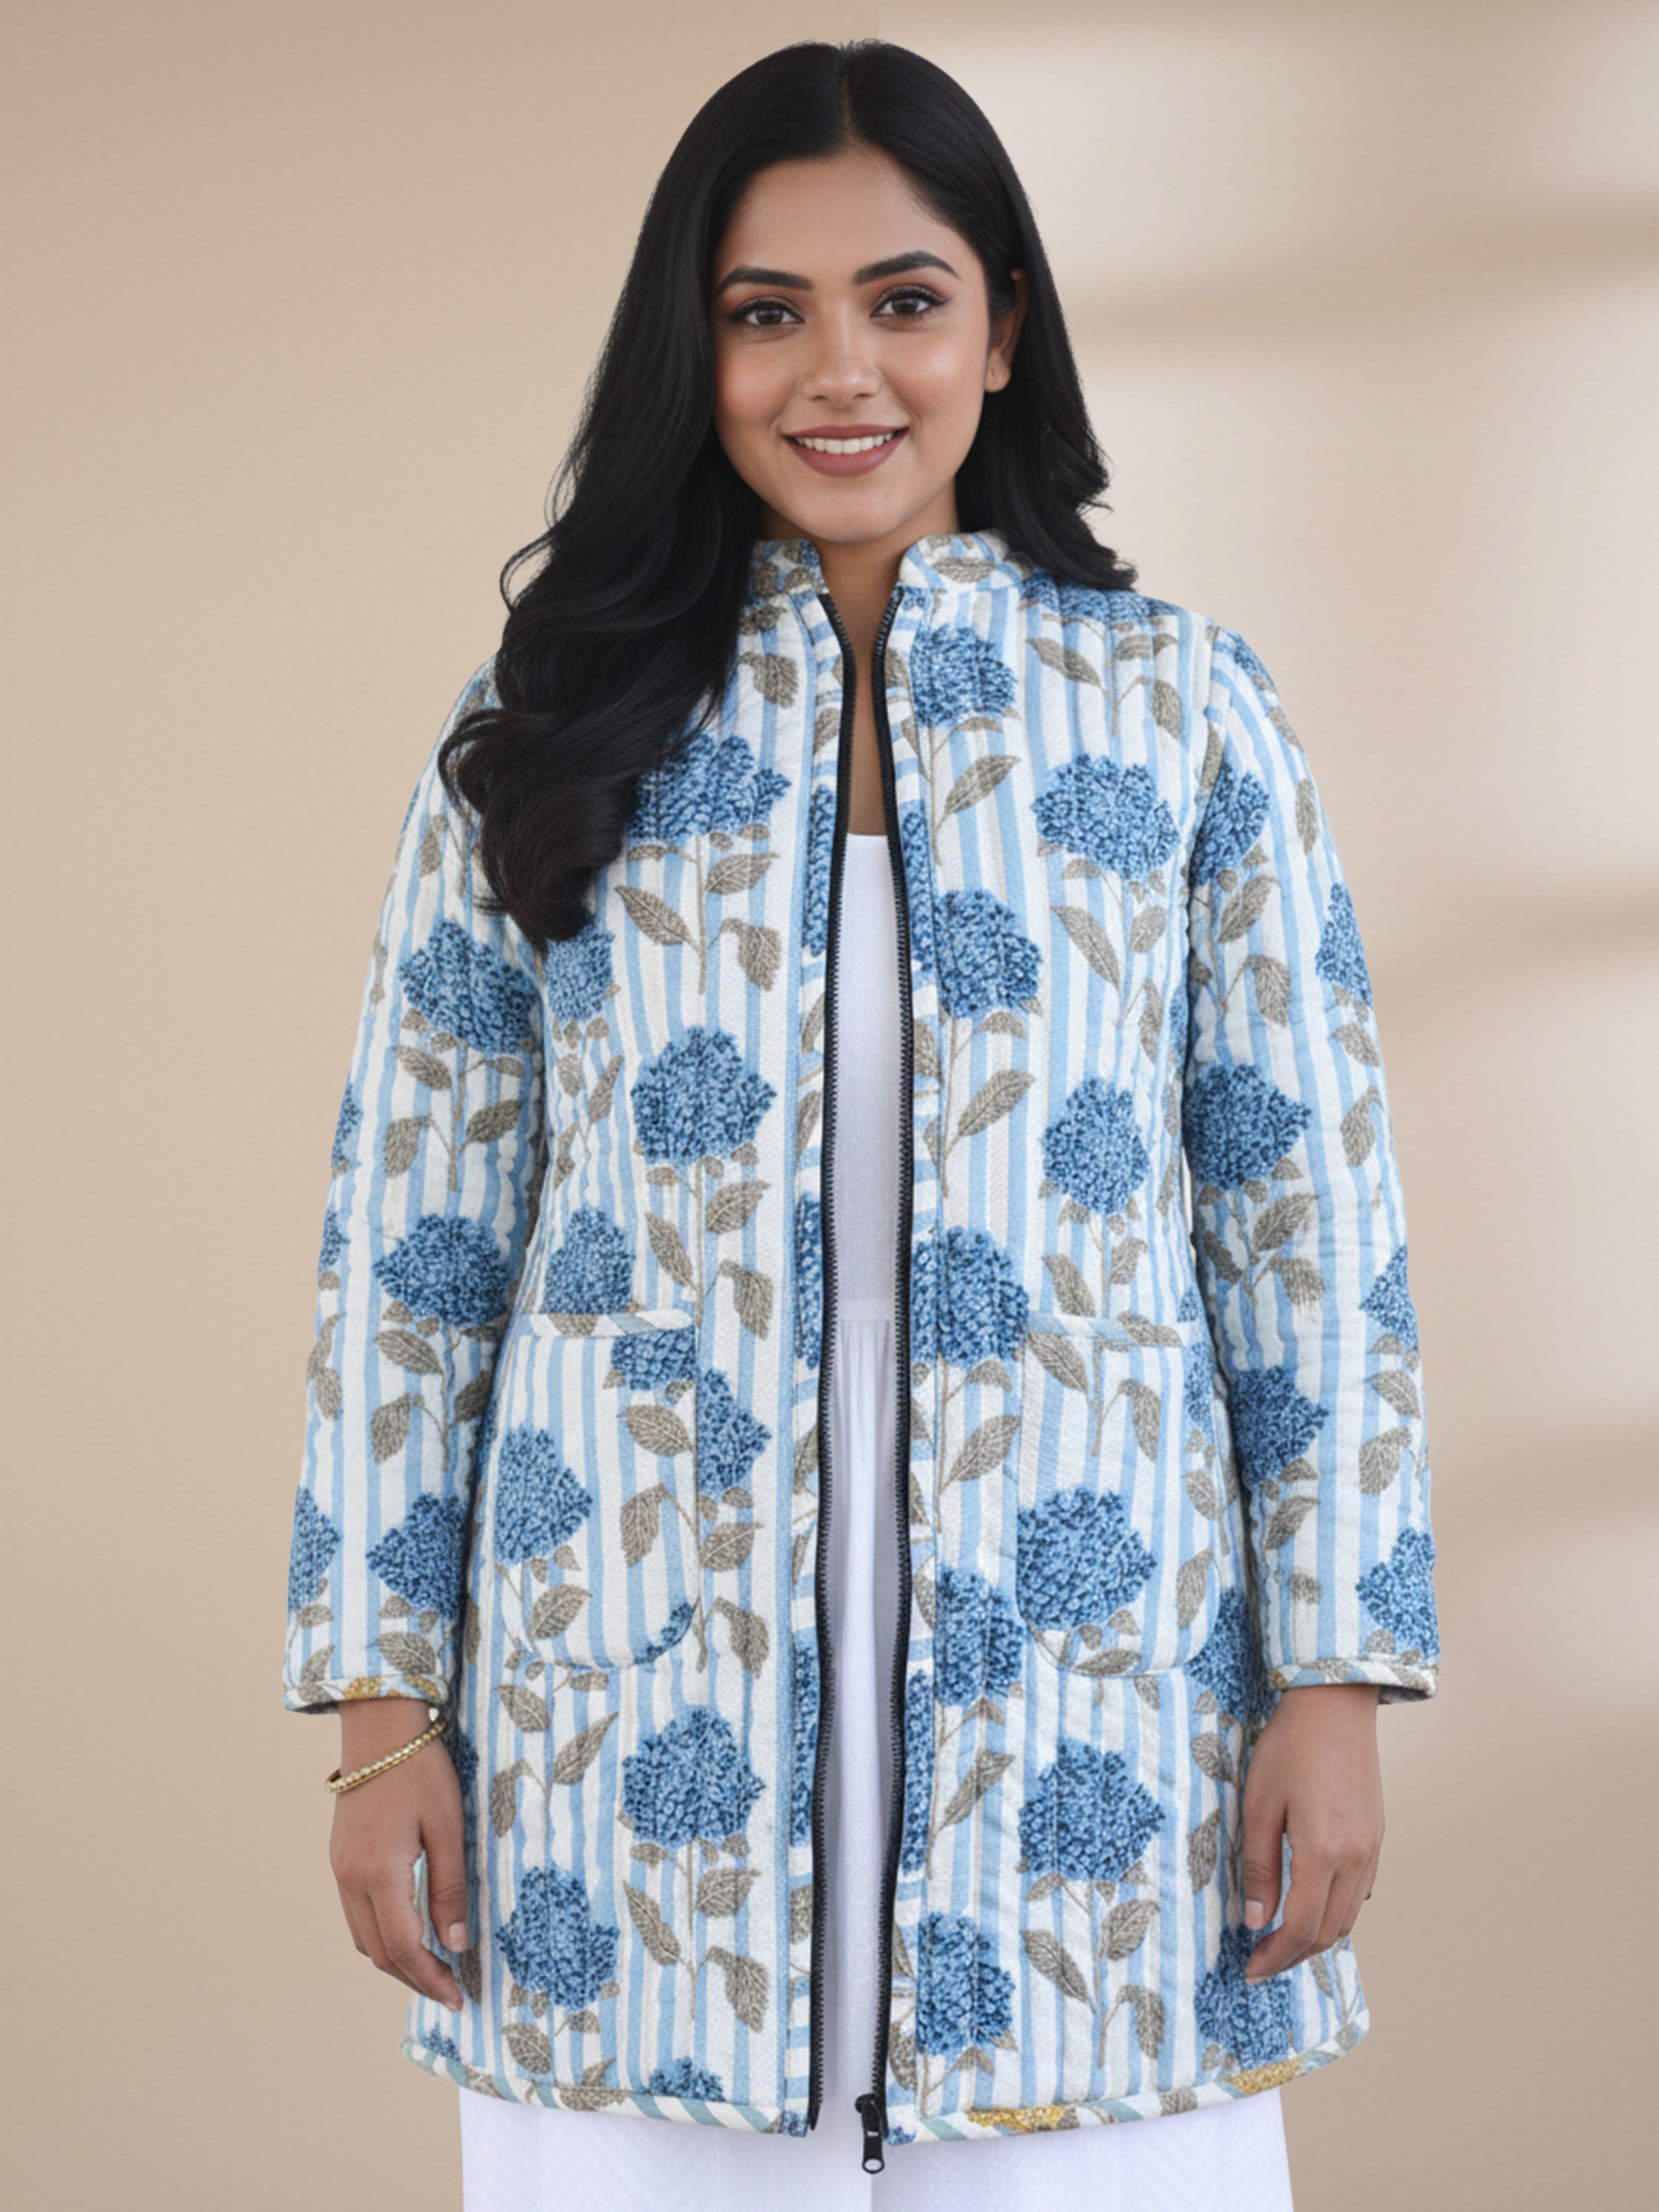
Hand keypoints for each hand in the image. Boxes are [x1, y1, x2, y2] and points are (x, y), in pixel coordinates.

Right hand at [329, 1697, 469, 2012]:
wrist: (380, 1729)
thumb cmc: (421, 1771)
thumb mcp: (448, 1827)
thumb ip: (450, 1888)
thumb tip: (456, 1943)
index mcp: (379, 1872)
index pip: (404, 1947)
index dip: (431, 1978)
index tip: (458, 1997)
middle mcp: (350, 1878)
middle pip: (379, 1952)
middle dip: (414, 1978)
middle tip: (449, 1991)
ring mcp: (340, 1870)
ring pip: (363, 1938)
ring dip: (395, 1961)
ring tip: (432, 1970)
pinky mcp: (340, 1860)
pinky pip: (356, 1915)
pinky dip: (381, 1936)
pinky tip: (407, 1934)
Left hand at [1239, 1682, 1381, 1982]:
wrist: (1335, 1706)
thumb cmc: (1290, 1748)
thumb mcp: (1260, 1805)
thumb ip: (1258, 1867)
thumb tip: (1255, 1921)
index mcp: (1323, 1852)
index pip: (1300, 1928)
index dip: (1274, 1956)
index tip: (1250, 1970)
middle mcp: (1355, 1859)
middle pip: (1328, 1932)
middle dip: (1293, 1955)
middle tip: (1261, 1962)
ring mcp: (1371, 1850)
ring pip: (1347, 1918)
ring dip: (1316, 1937)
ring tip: (1282, 1940)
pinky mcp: (1376, 1839)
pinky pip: (1359, 1894)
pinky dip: (1335, 1913)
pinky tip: (1310, 1906)